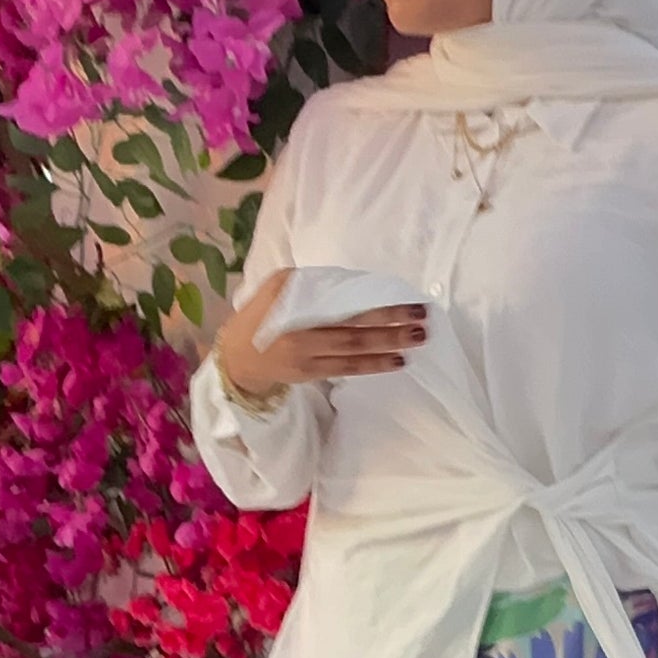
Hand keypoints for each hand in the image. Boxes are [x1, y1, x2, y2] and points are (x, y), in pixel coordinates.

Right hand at [216, 266, 428, 396]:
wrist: (236, 359)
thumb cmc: (260, 317)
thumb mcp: (276, 286)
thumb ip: (309, 284)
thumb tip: (352, 284)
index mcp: (292, 303)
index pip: (342, 302)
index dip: (374, 303)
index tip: (403, 298)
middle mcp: (301, 331)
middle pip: (354, 327)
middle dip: (391, 322)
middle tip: (422, 317)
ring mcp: (307, 356)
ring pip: (355, 351)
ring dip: (389, 344)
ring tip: (418, 338)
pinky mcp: (311, 373)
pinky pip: (348, 369)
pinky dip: (374, 365)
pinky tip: (397, 361)